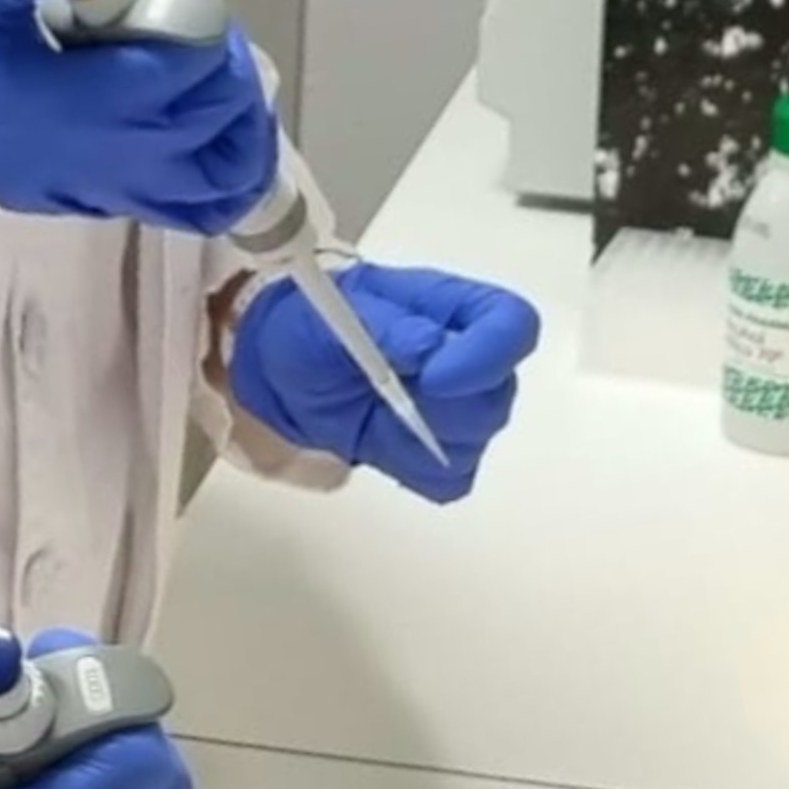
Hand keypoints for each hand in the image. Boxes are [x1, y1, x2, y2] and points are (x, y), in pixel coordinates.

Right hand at [0, 0, 279, 238]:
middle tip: (184, 16)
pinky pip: (200, 205)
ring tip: (210, 70)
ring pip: (225, 167)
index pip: (186, 62)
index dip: (198, 13)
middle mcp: (114, 154)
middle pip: (218, 111)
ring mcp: (118, 188)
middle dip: (220, 54)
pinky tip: (215, 126)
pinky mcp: (114, 204)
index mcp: (83, 100)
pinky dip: (229, 170)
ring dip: (239, 114)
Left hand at [229, 264, 539, 502]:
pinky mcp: (434, 452)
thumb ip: (386, 328)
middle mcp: (469, 358)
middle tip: (384, 398)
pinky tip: (379, 442)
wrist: (277, 365)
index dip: (488, 355)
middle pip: (497, 397)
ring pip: (475, 442)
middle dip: (443, 408)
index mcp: (455, 308)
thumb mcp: (336, 312)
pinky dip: (413, 470)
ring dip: (422, 440)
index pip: (512, 327)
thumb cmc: (310, 322)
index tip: (434, 377)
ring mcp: (456, 409)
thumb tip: (431, 349)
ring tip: (374, 415)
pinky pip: (449, 479)